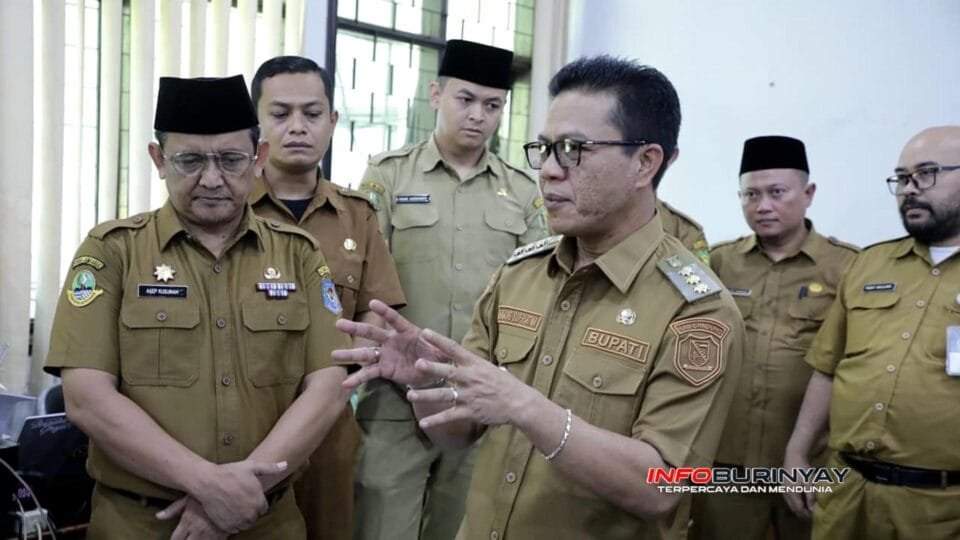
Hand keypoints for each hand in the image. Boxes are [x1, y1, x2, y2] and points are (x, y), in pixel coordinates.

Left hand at [160, 497, 228, 539]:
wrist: (229, 490)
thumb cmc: (207, 492)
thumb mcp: (188, 498)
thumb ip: (173, 509)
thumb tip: (158, 516)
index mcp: (188, 522)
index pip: (175, 539)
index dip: (175, 539)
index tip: (177, 537)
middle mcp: (197, 530)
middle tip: (187, 536)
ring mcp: (210, 534)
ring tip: (197, 536)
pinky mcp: (222, 535)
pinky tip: (208, 537)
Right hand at [174, 460, 286, 532]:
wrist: (208, 482)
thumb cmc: (230, 473)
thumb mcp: (252, 467)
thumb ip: (270, 468)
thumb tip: (285, 464)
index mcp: (259, 502)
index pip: (263, 508)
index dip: (256, 501)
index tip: (247, 494)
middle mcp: (250, 515)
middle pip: (254, 516)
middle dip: (249, 509)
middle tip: (239, 499)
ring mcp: (238, 522)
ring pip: (245, 524)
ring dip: (241, 517)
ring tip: (233, 505)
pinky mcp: (226, 526)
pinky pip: (234, 529)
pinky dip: (232, 523)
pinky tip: (227, 512)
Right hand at [333, 300, 444, 389]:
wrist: (432, 371)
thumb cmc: (436, 354)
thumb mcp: (441, 348)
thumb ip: (437, 342)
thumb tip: (428, 335)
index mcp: (406, 331)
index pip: (394, 319)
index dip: (384, 311)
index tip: (372, 303)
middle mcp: (392, 340)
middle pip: (372, 332)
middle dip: (356, 328)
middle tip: (339, 324)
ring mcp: (385, 355)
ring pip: (365, 353)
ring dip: (350, 354)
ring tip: (334, 355)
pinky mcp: (384, 369)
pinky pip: (369, 374)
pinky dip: (358, 379)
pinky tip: (346, 383)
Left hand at [405, 329, 533, 428]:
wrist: (519, 403)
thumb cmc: (505, 384)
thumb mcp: (490, 368)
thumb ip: (473, 364)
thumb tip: (462, 357)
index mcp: (474, 364)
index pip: (454, 349)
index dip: (439, 340)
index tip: (425, 332)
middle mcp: (470, 378)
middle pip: (447, 371)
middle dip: (432, 368)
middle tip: (417, 363)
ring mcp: (469, 396)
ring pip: (444, 395)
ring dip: (426, 395)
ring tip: (410, 395)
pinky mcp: (470, 411)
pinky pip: (449, 416)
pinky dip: (436, 420)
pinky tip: (423, 423)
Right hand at [782, 449, 815, 519]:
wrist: (793, 456)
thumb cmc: (802, 469)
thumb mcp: (809, 482)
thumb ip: (810, 496)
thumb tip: (812, 509)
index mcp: (792, 492)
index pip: (799, 509)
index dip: (806, 515)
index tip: (813, 517)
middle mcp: (785, 492)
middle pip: (793, 508)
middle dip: (802, 514)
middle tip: (811, 516)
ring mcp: (783, 489)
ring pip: (790, 504)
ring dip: (798, 509)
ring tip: (806, 510)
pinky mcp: (783, 485)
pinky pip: (788, 499)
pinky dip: (794, 503)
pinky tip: (800, 502)